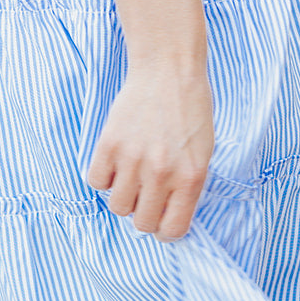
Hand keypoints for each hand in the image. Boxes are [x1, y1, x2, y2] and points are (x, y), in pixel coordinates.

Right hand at [86, 62, 213, 240]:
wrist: (169, 70)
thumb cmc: (190, 110)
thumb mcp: (203, 152)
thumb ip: (187, 186)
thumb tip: (167, 217)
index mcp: (191, 178)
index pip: (172, 230)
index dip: (165, 229)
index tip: (161, 219)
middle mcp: (162, 173)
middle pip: (142, 223)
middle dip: (143, 213)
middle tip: (146, 194)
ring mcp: (134, 159)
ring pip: (117, 206)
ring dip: (123, 195)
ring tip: (132, 174)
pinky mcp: (109, 144)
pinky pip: (96, 182)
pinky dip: (104, 176)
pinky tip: (116, 160)